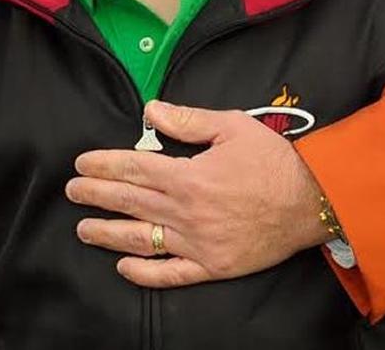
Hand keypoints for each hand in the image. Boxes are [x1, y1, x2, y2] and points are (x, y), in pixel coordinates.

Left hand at [66, 100, 327, 288]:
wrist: (313, 201)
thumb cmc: (273, 159)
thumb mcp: (230, 126)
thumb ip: (186, 120)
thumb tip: (149, 111)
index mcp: (189, 176)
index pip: (134, 169)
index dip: (104, 166)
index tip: (81, 164)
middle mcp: (188, 213)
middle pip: (131, 203)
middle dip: (97, 196)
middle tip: (71, 192)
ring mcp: (200, 244)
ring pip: (143, 240)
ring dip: (109, 234)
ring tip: (84, 229)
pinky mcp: (214, 266)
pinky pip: (173, 274)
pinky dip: (146, 273)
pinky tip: (124, 267)